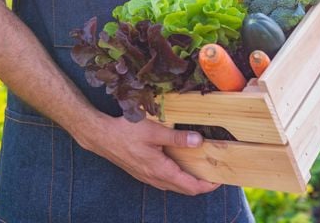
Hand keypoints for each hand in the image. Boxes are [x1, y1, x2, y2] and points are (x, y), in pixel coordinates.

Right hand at [81, 116, 220, 195]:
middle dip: (200, 184)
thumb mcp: (154, 131)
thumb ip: (176, 138)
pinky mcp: (141, 172)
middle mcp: (154, 178)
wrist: (99, 135)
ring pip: (173, 186)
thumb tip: (198, 141)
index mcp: (160, 170)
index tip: (220, 179)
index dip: (207, 186)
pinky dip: (176, 176)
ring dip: (187, 181)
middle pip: (184, 189)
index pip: (190, 186)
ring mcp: (146, 177)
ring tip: (199, 168)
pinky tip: (177, 163)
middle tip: (213, 173)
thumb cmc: (124, 131)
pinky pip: (163, 180)